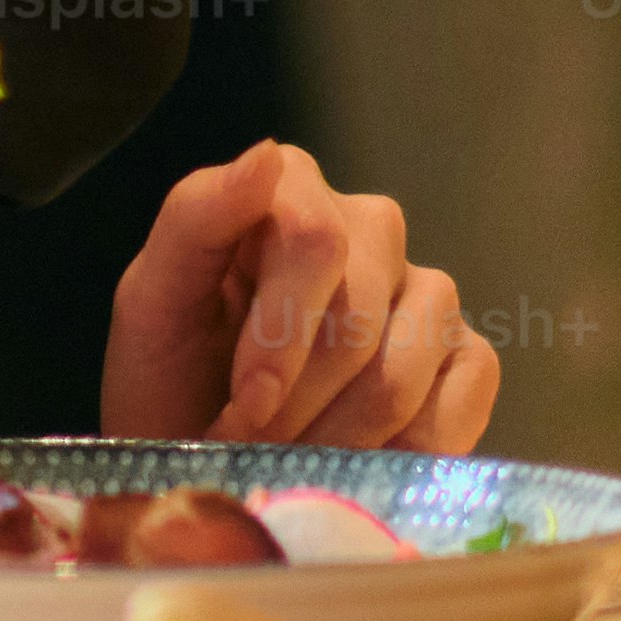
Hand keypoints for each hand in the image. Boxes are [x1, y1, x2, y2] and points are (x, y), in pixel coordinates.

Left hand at [97, 141, 499, 451]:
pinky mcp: (467, 356)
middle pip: (356, 321)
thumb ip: (196, 218)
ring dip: (336, 443)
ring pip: (402, 374)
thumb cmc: (174, 379)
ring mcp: (427, 292)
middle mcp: (371, 227)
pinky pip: (464, 397)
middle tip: (250, 453)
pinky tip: (357, 465)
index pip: (315, 242)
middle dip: (294, 408)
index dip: (280, 338)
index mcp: (293, 192)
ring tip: (289, 464)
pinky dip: (402, 454)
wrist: (207, 464)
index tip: (246, 407)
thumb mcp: (152, 303)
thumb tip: (268, 156)